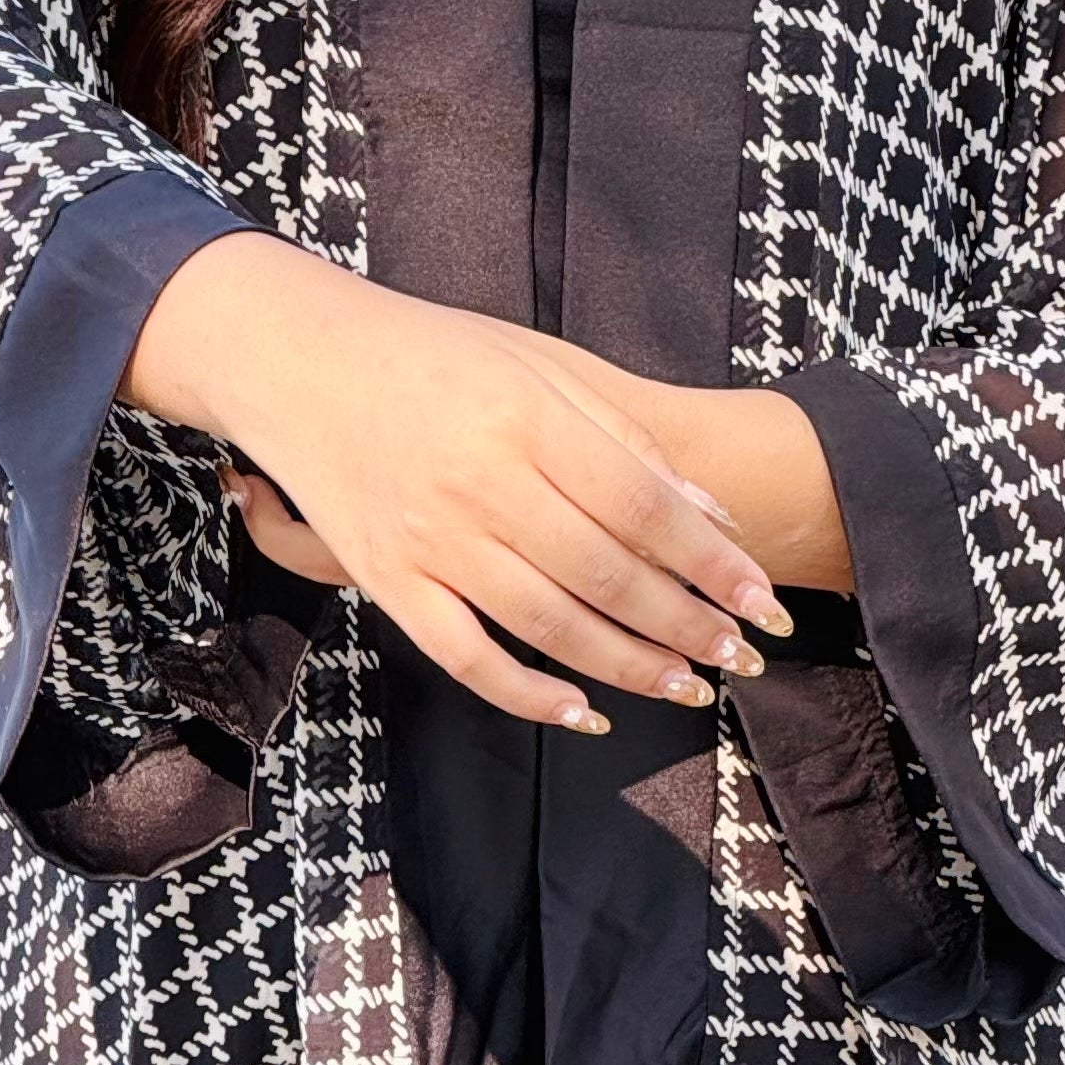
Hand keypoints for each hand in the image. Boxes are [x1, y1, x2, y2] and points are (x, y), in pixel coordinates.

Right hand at [125, 234, 794, 733]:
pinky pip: (464, 656)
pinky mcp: (386, 579)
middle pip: (607, 574)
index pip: (643, 507)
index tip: (763, 600)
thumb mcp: (537, 362)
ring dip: (628, 666)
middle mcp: (480, 481)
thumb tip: (708, 512)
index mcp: (526, 417)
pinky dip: (526, 694)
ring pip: (547, 625)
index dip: (712, 562)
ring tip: (687, 687)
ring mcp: (429, 537)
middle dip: (686, 624)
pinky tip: (582, 711)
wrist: (300, 359)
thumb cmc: (434, 353)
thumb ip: (621, 433)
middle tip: (740, 659)